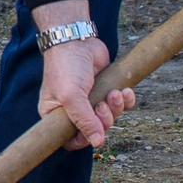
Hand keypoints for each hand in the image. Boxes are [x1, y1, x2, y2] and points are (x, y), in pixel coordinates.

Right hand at [32, 4, 134, 149]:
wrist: (76, 39)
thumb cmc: (66, 67)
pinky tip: (124, 90)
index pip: (71, 140)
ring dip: (116, 108)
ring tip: (114, 93)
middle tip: (103, 105)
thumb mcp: (71, 97)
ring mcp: (91, 101)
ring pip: (110, 118)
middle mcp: (74, 110)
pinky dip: (126, 100)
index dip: (85, 139)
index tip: (93, 130)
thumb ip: (84, 121)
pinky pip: (121, 105)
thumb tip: (97, 143)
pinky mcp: (105, 90)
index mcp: (57, 115)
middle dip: (104, 120)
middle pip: (95, 130)